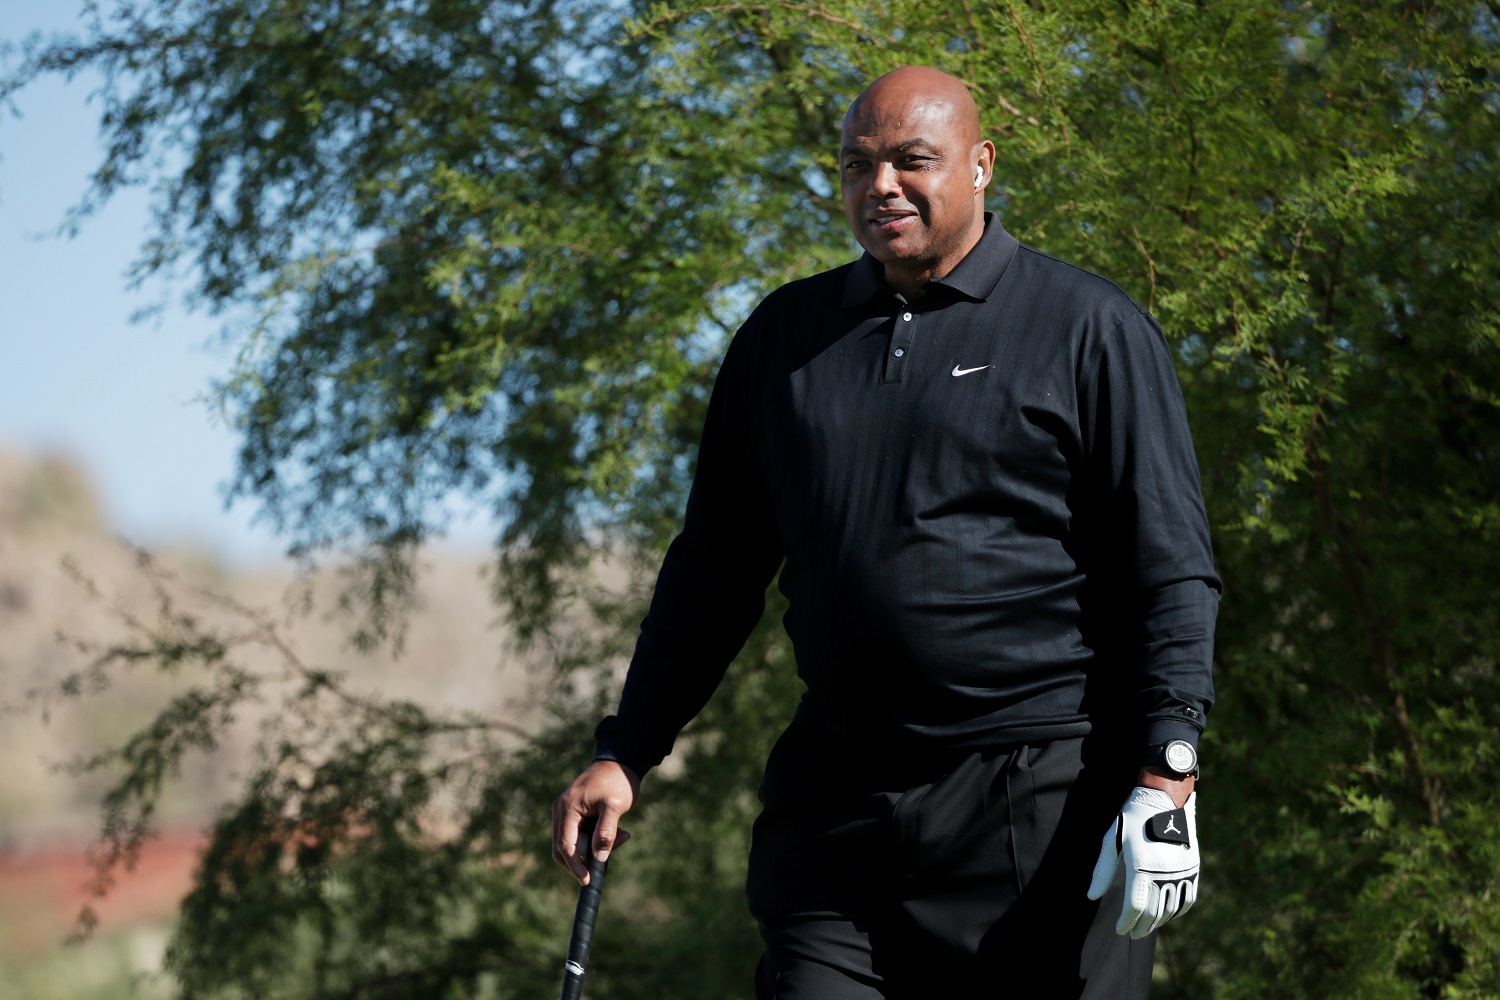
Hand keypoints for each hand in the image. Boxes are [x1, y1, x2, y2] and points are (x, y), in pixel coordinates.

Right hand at [552, 759, 640, 884]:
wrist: (619, 761)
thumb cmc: (618, 782)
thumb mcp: (616, 806)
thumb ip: (606, 832)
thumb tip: (597, 858)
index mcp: (568, 807)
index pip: (565, 845)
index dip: (575, 866)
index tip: (586, 880)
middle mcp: (561, 809)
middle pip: (562, 847)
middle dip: (583, 858)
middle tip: (610, 854)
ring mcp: (564, 810)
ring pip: (570, 842)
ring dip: (591, 848)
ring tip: (621, 836)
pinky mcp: (572, 811)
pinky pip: (576, 834)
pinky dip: (592, 839)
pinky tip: (616, 831)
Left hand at [1087, 786, 1198, 938]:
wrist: (1163, 798)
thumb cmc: (1132, 819)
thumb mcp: (1112, 841)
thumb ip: (1103, 871)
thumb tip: (1091, 896)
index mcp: (1142, 866)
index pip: (1135, 907)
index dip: (1127, 922)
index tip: (1120, 930)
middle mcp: (1164, 872)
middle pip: (1153, 912)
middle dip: (1141, 927)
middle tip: (1132, 934)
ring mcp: (1182, 871)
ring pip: (1170, 908)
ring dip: (1158, 921)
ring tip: (1146, 925)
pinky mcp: (1192, 868)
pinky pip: (1188, 898)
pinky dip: (1177, 910)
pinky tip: (1167, 914)